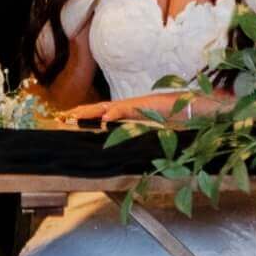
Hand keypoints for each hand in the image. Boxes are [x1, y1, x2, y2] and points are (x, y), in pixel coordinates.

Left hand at [61, 92, 194, 126]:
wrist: (192, 108)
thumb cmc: (175, 120)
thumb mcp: (151, 132)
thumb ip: (138, 135)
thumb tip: (127, 150)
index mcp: (129, 113)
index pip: (103, 112)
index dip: (87, 115)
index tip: (71, 119)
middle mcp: (129, 107)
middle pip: (100, 108)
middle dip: (81, 112)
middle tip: (63, 116)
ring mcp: (135, 105)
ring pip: (107, 106)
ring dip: (90, 111)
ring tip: (74, 116)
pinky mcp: (144, 106)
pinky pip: (126, 109)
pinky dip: (115, 113)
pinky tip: (104, 119)